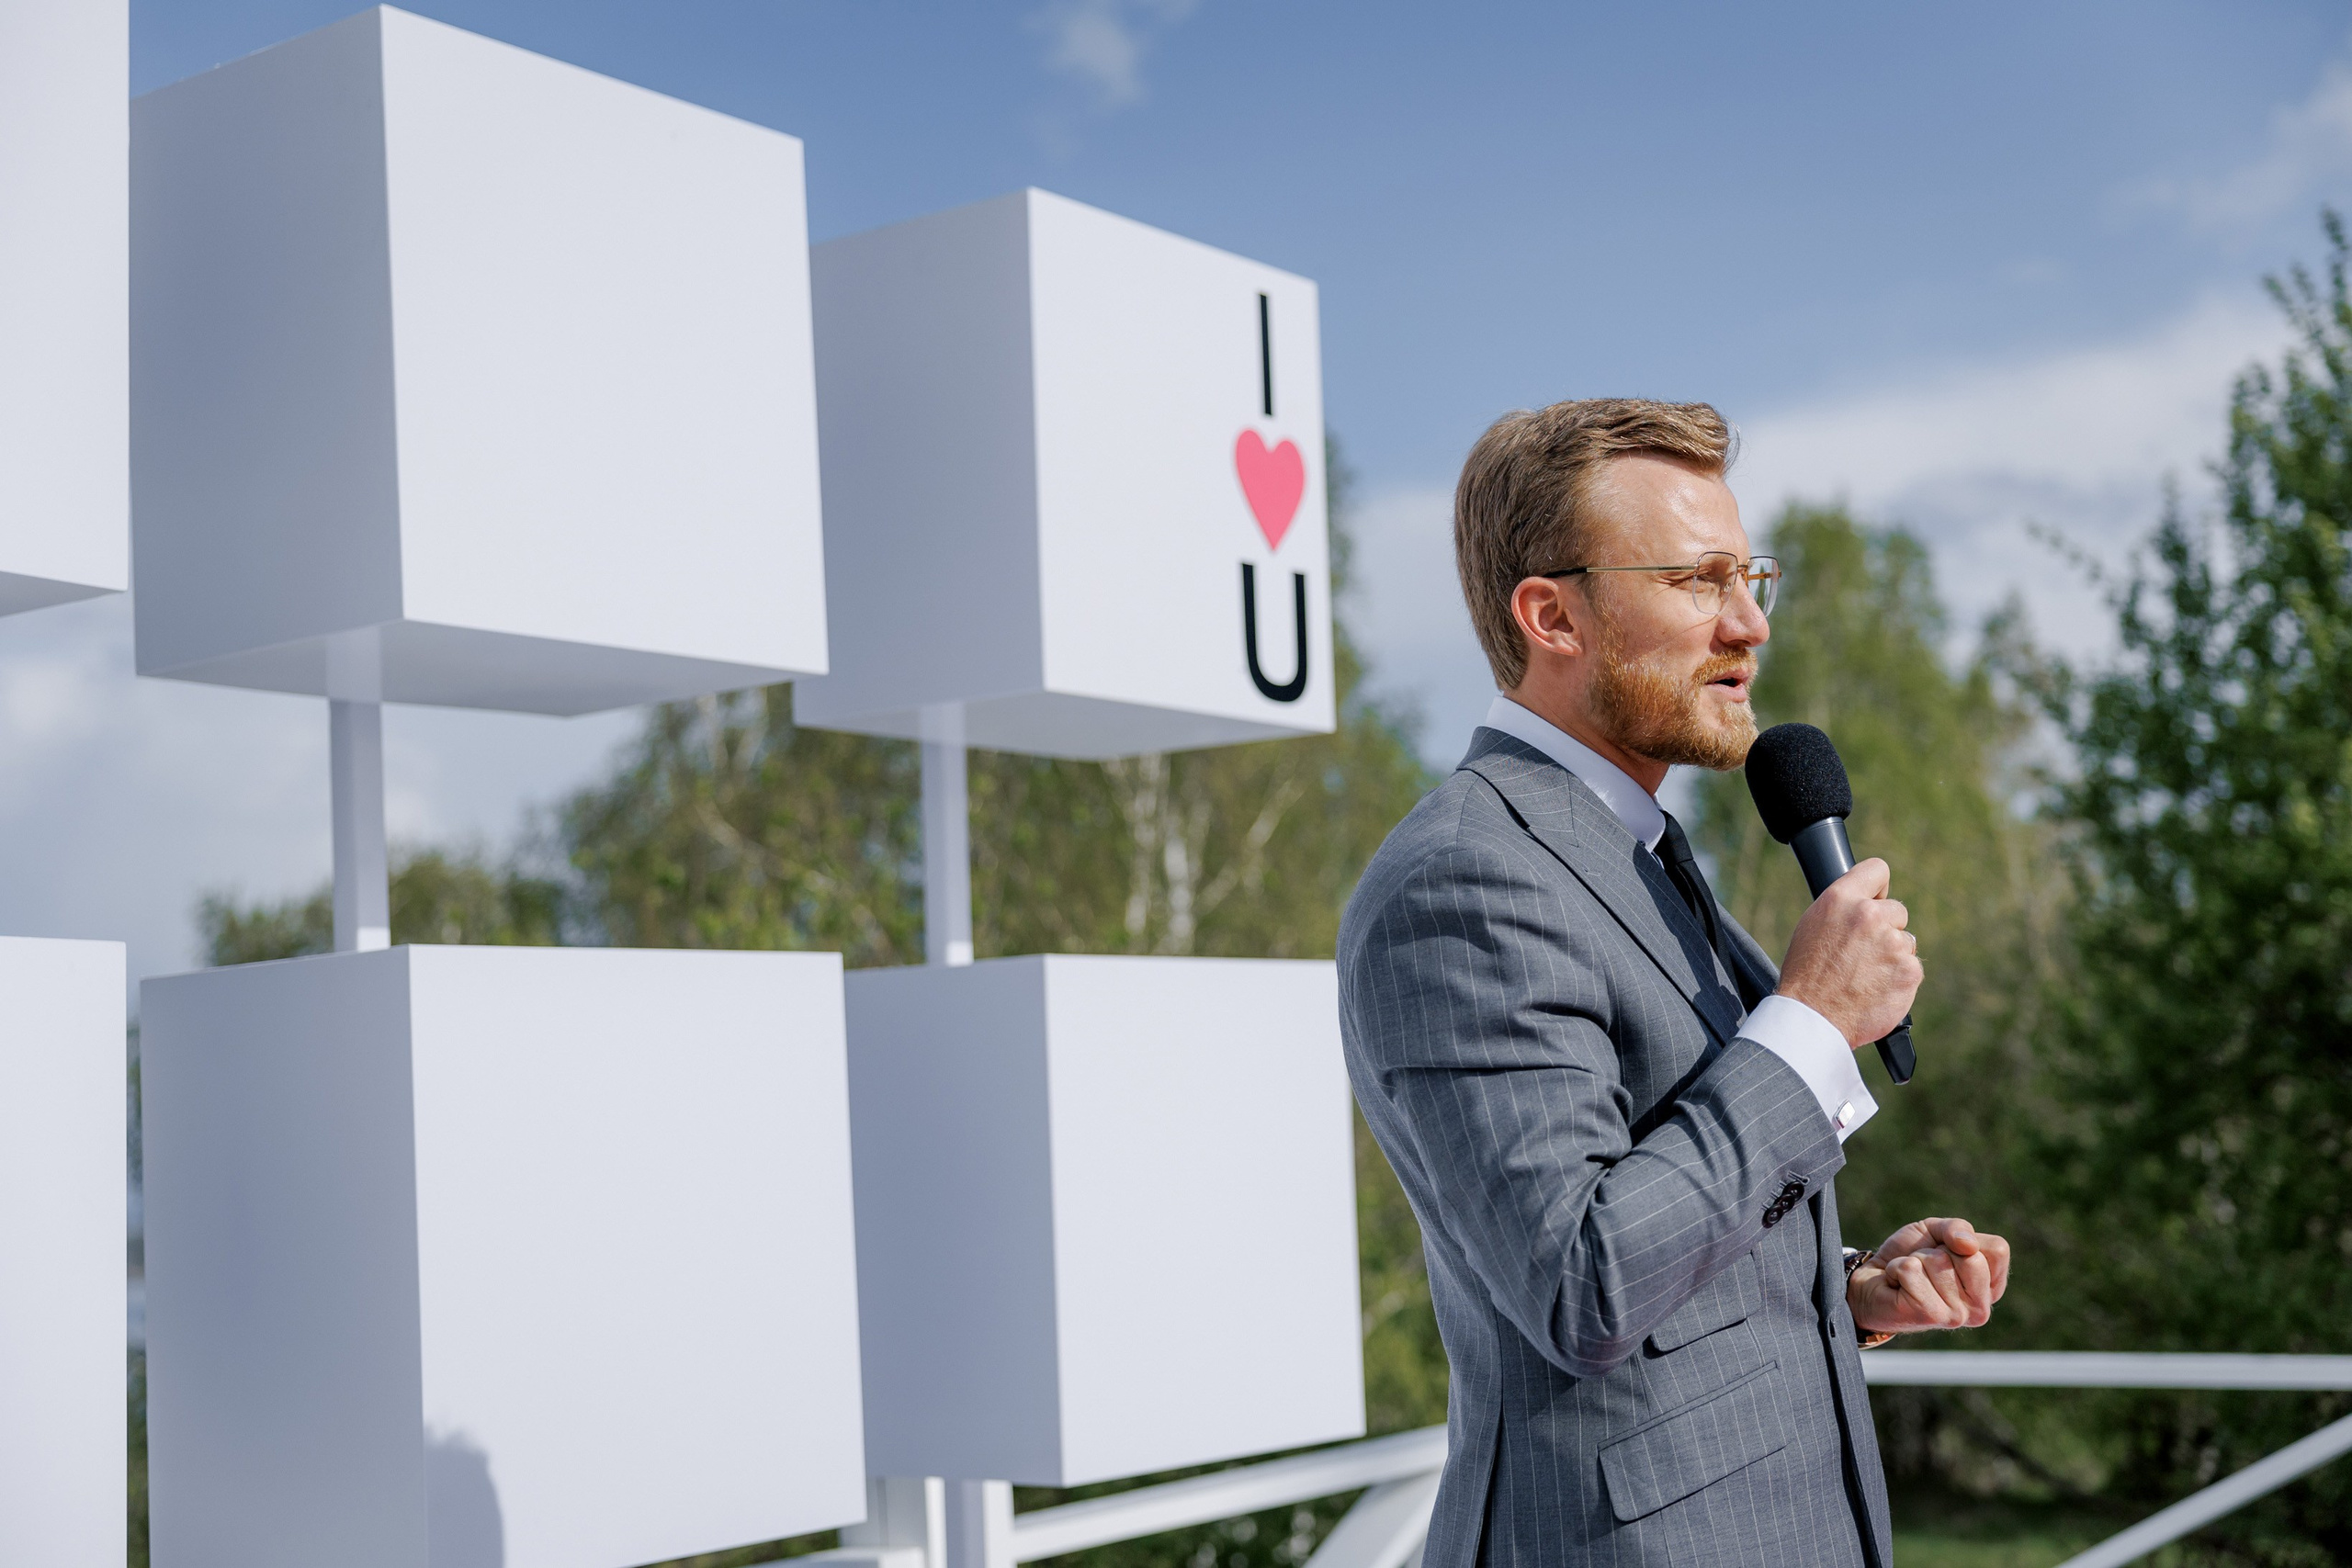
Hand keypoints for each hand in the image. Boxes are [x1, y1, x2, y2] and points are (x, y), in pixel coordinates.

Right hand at [1775, 857, 1921, 1045]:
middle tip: (1862, 953)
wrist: (1813, 1018)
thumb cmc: (1807, 975)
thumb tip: (1869, 903)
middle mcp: (1870, 915)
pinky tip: (1876, 989)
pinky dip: (1898, 979)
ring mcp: (1893, 943)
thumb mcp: (1813, 926)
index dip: (1877, 888)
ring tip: (1864, 975)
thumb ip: (1844, 909)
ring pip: (1905, 941)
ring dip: (1892, 955)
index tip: (1876, 900)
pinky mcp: (1909, 971)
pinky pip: (1911, 968)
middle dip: (1885, 928)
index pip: (1877, 869)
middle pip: (1896, 910)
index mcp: (1842, 899)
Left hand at [1848, 1217, 2010, 1334]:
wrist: (1870, 1281)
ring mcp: (1957, 1316)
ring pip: (1937, 1262)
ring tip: (1910, 1278)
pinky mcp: (1929, 1315)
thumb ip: (1957, 1228)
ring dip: (1915, 1260)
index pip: (1998, 1249)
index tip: (1945, 1252)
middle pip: (1970, 1256)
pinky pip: (1911, 1269)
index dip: (1963, 1240)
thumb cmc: (1910, 1257)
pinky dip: (1898, 1267)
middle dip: (1938, 1251)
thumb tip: (1967, 1244)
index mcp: (1990, 1288)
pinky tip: (1897, 1285)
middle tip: (1925, 1268)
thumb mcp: (1936, 1231)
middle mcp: (1980, 1308)